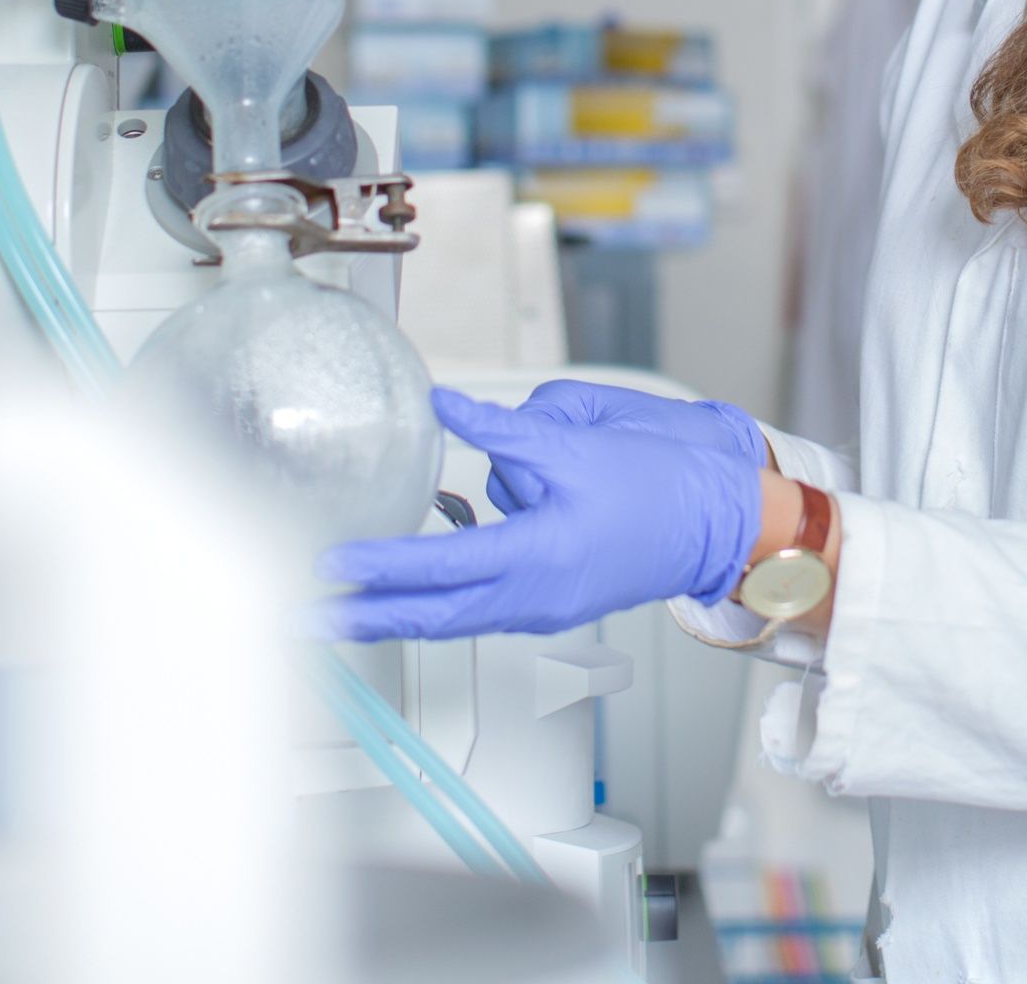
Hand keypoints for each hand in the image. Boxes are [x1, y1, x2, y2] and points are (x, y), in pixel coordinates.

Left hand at [316, 387, 760, 640]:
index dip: (380, 568)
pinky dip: (439, 606)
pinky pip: (479, 610)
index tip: (332, 566)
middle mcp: (536, 595)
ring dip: (399, 613)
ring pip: (454, 617)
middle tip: (309, 619)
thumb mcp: (575, 439)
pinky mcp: (550, 603)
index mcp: (540, 555)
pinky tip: (412, 595)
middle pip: (433, 614)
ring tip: (346, 609)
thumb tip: (444, 407)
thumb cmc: (663, 481)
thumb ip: (501, 428)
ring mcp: (543, 607)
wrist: (718, 518)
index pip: (439, 568)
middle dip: (367, 618)